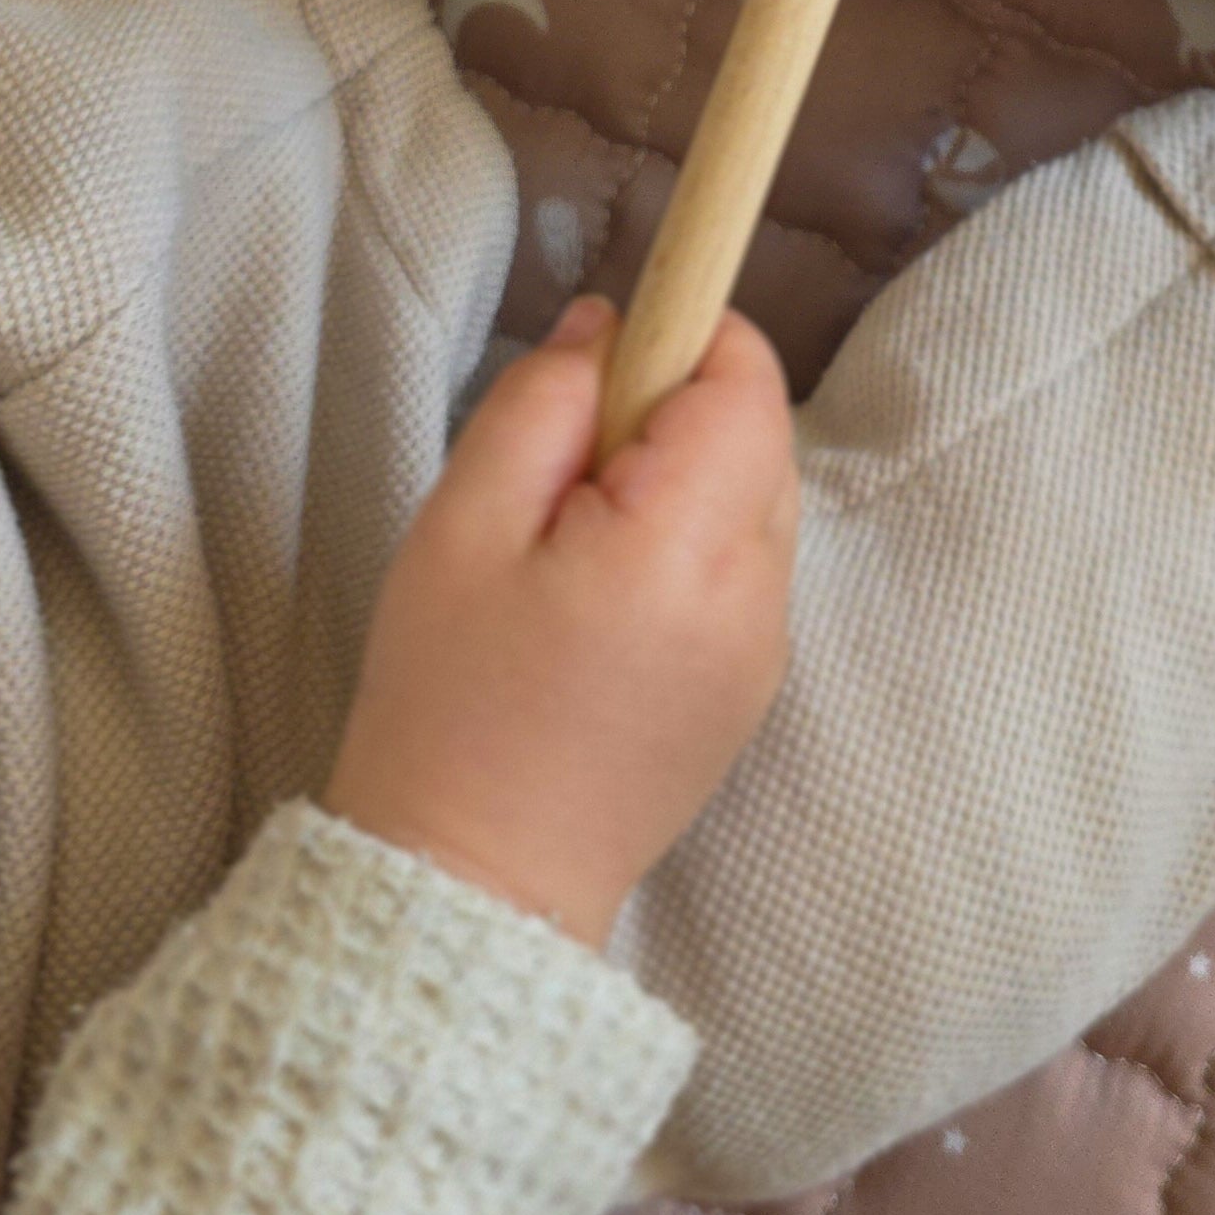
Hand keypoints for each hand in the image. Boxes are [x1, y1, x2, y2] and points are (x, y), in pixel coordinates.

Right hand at [324, 298, 796, 948]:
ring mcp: (766, 649)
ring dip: (683, 480)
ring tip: (573, 542)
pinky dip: (691, 544)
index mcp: (687, 548)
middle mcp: (758, 595)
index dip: (682, 339)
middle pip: (758, 433)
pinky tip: (601, 596)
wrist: (471, 889)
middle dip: (674, 413)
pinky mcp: (752, 687)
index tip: (603, 363)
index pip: (743, 380)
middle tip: (562, 472)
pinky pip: (746, 567)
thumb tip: (608, 325)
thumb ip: (543, 403)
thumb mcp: (461, 527)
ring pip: (755, 497)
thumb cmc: (447, 706)